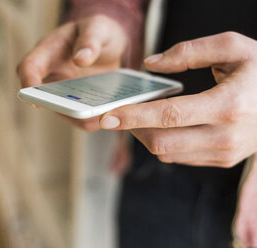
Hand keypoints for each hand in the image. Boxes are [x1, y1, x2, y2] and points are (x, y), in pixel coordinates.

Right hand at [17, 15, 126, 130]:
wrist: (109, 46)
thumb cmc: (98, 31)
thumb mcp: (98, 27)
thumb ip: (90, 39)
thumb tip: (80, 59)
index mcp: (49, 51)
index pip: (29, 66)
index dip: (28, 83)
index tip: (36, 99)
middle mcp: (50, 74)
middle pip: (41, 96)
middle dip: (56, 106)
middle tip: (76, 109)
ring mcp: (62, 91)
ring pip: (62, 111)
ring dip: (76, 115)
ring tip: (97, 111)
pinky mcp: (75, 103)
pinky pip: (78, 118)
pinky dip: (90, 119)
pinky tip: (106, 113)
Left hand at [100, 32, 256, 167]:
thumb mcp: (234, 47)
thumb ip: (190, 51)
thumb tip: (151, 64)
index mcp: (229, 105)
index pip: (169, 116)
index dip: (134, 116)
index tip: (107, 117)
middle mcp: (226, 136)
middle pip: (161, 142)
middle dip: (133, 129)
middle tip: (119, 115)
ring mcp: (224, 153)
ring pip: (166, 153)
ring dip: (145, 136)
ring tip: (140, 117)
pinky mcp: (222, 160)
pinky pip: (179, 157)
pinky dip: (162, 142)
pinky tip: (162, 126)